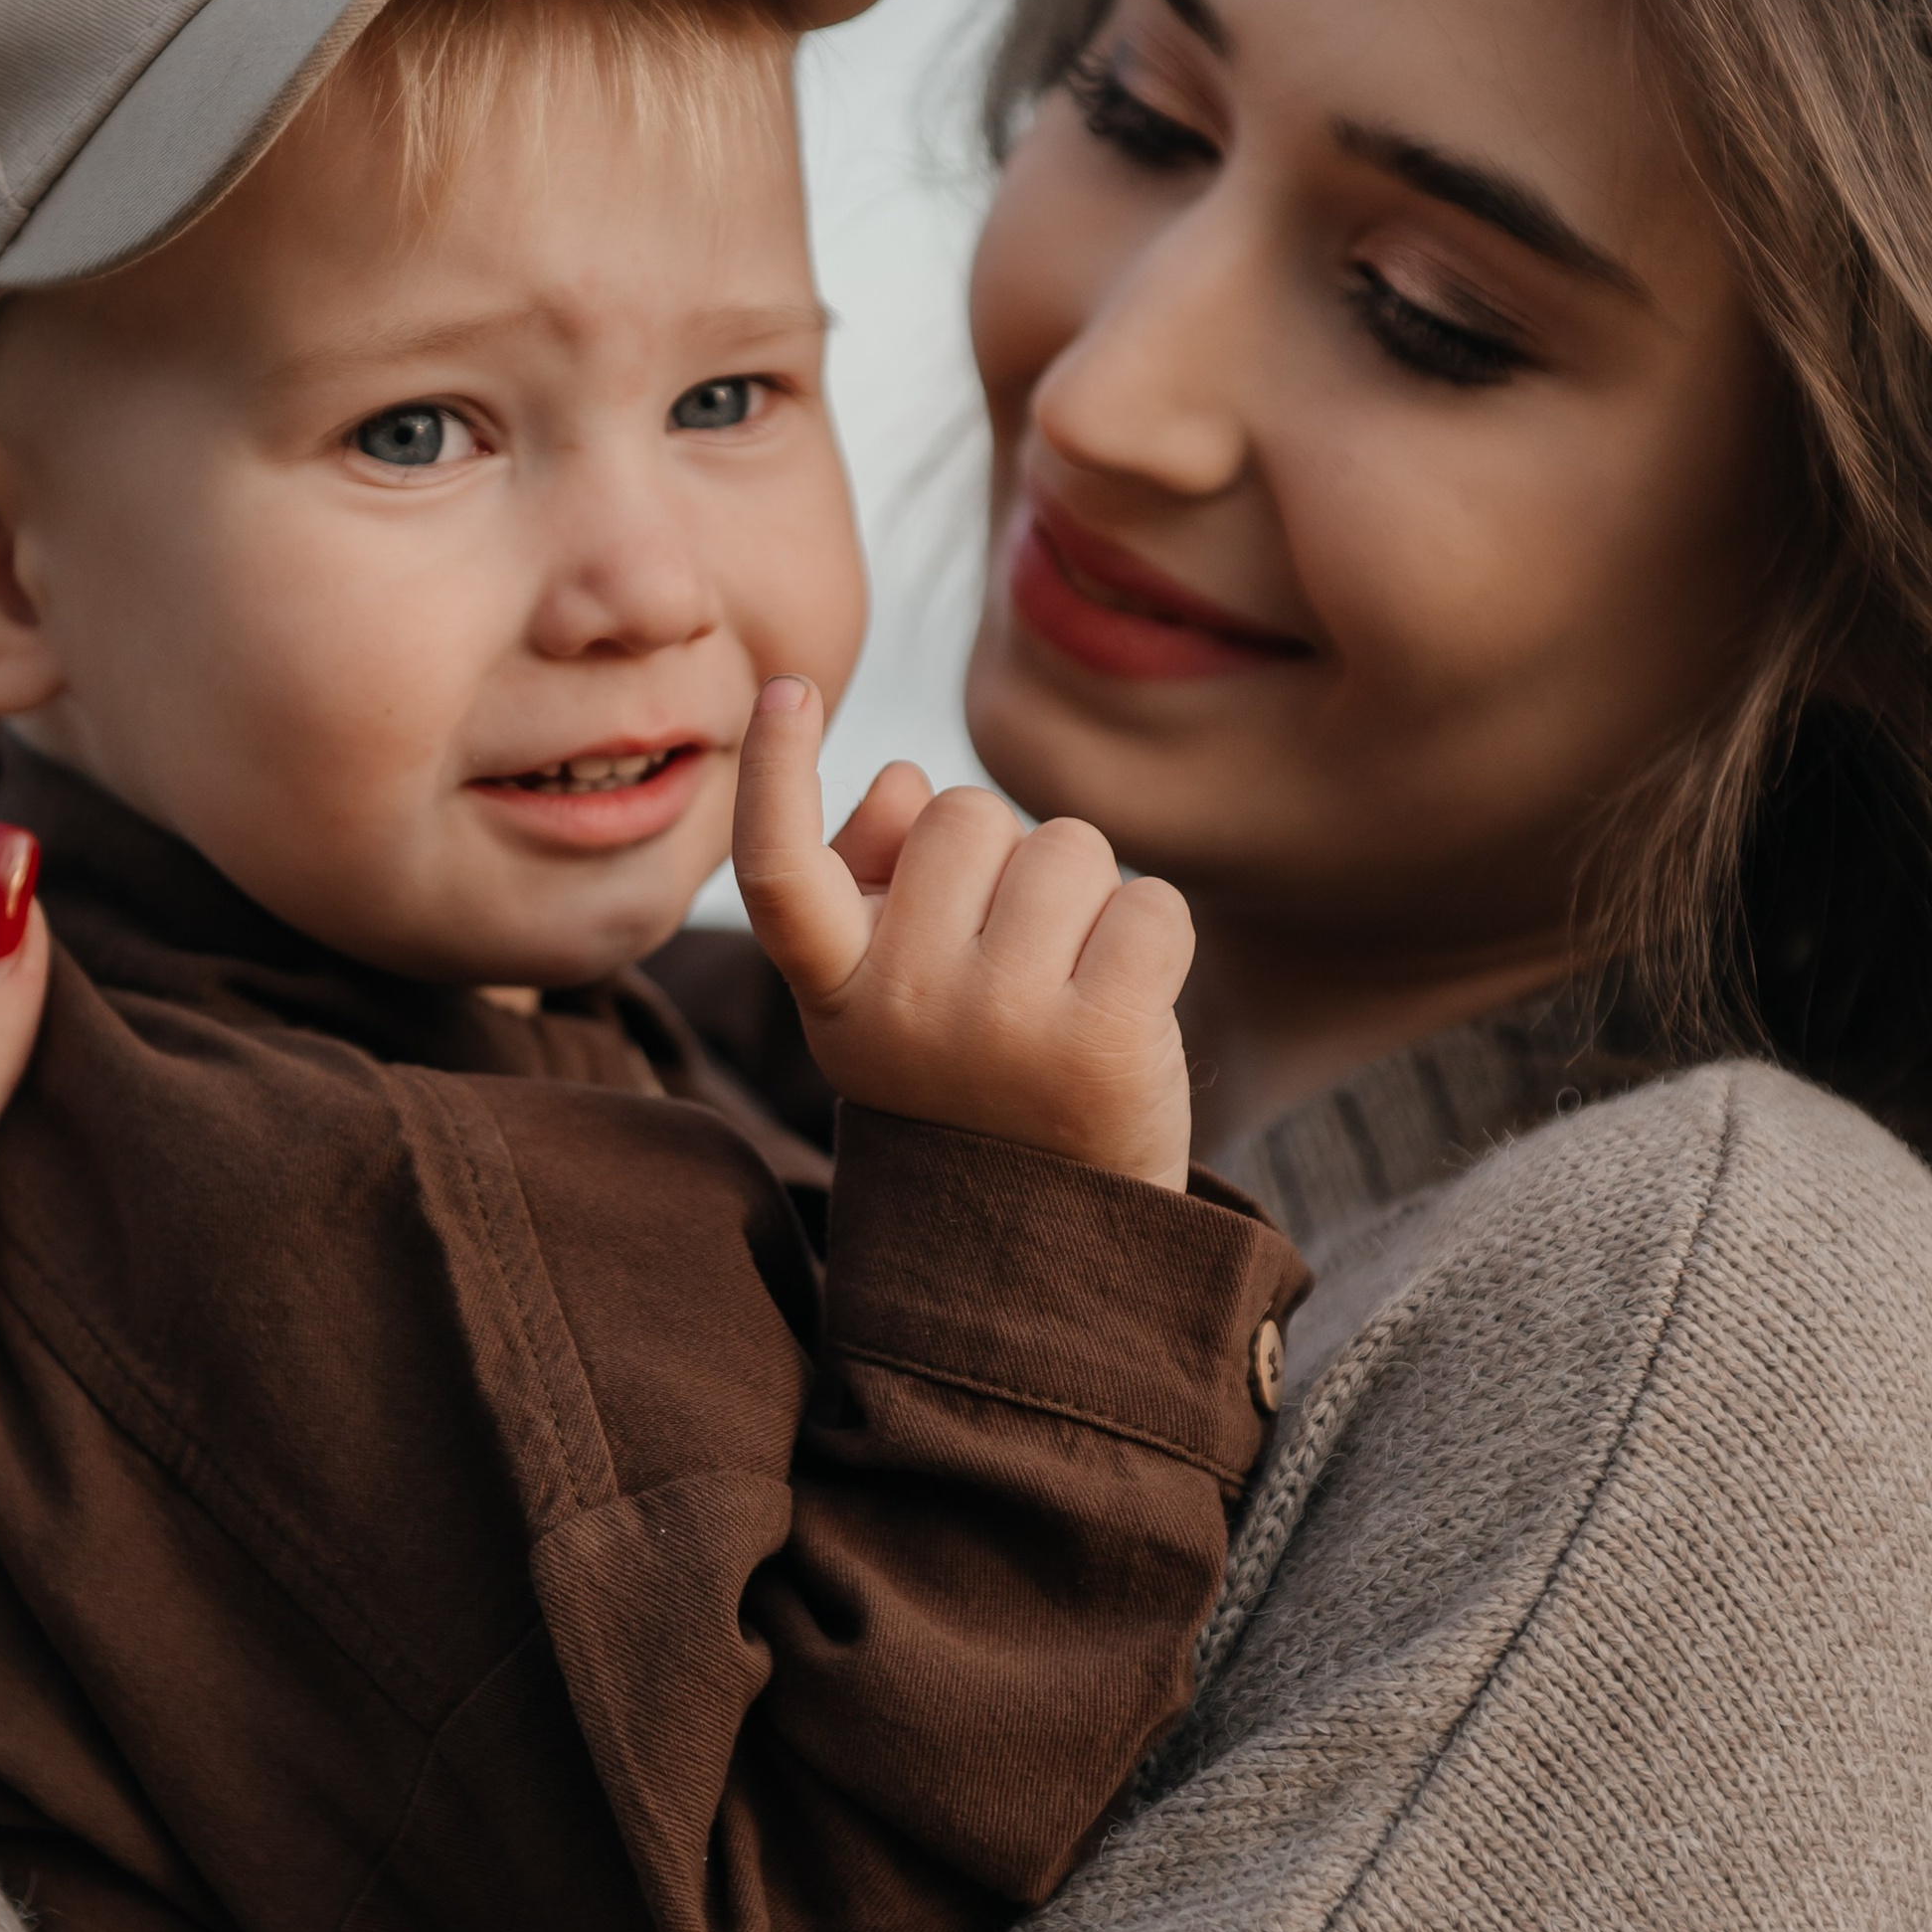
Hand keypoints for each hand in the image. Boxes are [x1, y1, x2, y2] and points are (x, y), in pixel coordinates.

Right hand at [732, 675, 1195, 1187]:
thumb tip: (899, 779)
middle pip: (965, 815)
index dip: (776, 775)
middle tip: (1015, 957)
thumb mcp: (892, 995)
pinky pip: (1150, 903)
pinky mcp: (1105, 1040)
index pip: (780, 872)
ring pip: (1066, 848)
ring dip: (1086, 897)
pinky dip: (1155, 938)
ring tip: (1069, 989)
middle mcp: (902, 1006)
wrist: (1055, 1244)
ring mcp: (1002, 1025)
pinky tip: (1128, 1006)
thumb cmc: (972, 1079)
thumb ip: (875, 880)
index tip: (789, 687)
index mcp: (837, 994)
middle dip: (1005, 859)